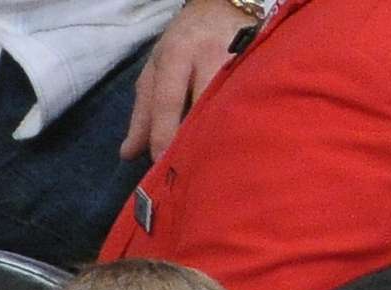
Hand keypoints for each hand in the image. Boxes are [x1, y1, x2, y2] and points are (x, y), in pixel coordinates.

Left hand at [121, 0, 255, 160]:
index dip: (165, 137)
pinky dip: (241, 122)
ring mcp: (240, 59)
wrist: (222, 6)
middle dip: (194, 141)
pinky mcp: (262, 64)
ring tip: (214, 163)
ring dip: (220, 135)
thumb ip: (142, 113)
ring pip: (229, 104)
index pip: (168, 102)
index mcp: (177, 55)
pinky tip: (236, 143)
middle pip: (202, 106)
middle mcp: (209, 54)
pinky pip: (251, 99)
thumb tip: (129, 154)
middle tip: (189, 173)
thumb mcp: (155, 70)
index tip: (163, 166)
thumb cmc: (183, 43)